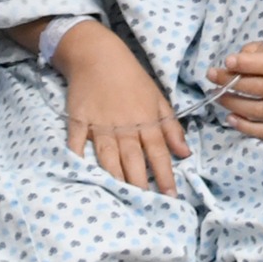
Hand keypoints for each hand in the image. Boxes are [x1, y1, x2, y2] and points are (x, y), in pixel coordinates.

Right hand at [58, 21, 188, 193]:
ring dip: (115, 177)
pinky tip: (81, 173)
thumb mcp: (158, 98)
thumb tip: (185, 153)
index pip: (159, 153)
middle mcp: (125, 126)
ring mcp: (100, 124)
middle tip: (147, 206)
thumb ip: (171, 128)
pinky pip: (77, 142)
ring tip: (121, 199)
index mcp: (146, 121)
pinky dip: (78, 157)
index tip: (172, 197)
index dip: (166, 176)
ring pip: (109, 157)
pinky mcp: (79, 120)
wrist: (98, 55)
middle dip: (141, 184)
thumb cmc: (132, 79)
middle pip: (134, 160)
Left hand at [208, 39, 262, 142]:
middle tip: (213, 77)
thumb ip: (253, 53)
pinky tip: (230, 118)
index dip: (247, 64)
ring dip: (234, 104)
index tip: (226, 62)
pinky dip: (245, 127)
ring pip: (261, 111)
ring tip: (218, 96)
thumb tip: (231, 67)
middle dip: (233, 83)